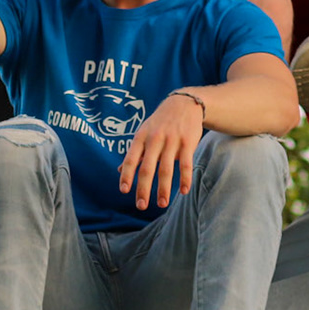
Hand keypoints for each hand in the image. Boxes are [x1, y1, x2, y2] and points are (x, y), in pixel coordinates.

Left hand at [118, 91, 204, 210]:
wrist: (184, 103)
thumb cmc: (160, 122)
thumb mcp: (144, 132)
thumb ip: (135, 153)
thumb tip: (120, 171)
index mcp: (141, 137)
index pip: (131, 159)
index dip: (127, 175)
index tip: (124, 191)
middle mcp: (155, 139)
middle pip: (148, 168)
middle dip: (144, 189)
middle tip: (141, 205)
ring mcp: (172, 140)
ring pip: (166, 169)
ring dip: (164, 189)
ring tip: (162, 204)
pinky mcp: (188, 142)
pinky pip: (186, 164)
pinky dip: (185, 178)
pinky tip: (184, 191)